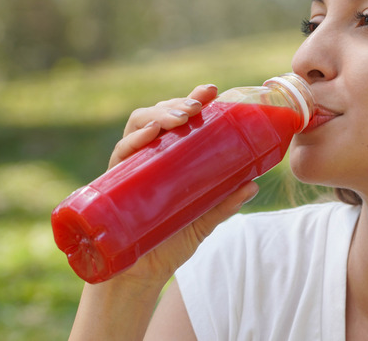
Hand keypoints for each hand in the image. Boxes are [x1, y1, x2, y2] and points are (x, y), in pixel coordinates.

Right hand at [70, 84, 258, 339]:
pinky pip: (120, 155)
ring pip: (138, 127)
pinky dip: (134, 140)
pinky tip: (151, 134)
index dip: (191, 99)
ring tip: (181, 116)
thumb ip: (225, 204)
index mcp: (169, 159)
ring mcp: (130, 168)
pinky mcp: (113, 184)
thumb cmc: (169, 244)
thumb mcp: (203, 221)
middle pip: (158, 117)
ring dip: (159, 115)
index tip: (211, 90)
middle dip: (177, 104)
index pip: (179, 121)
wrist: (140, 278)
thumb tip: (254, 185)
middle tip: (197, 105)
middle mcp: (148, 158)